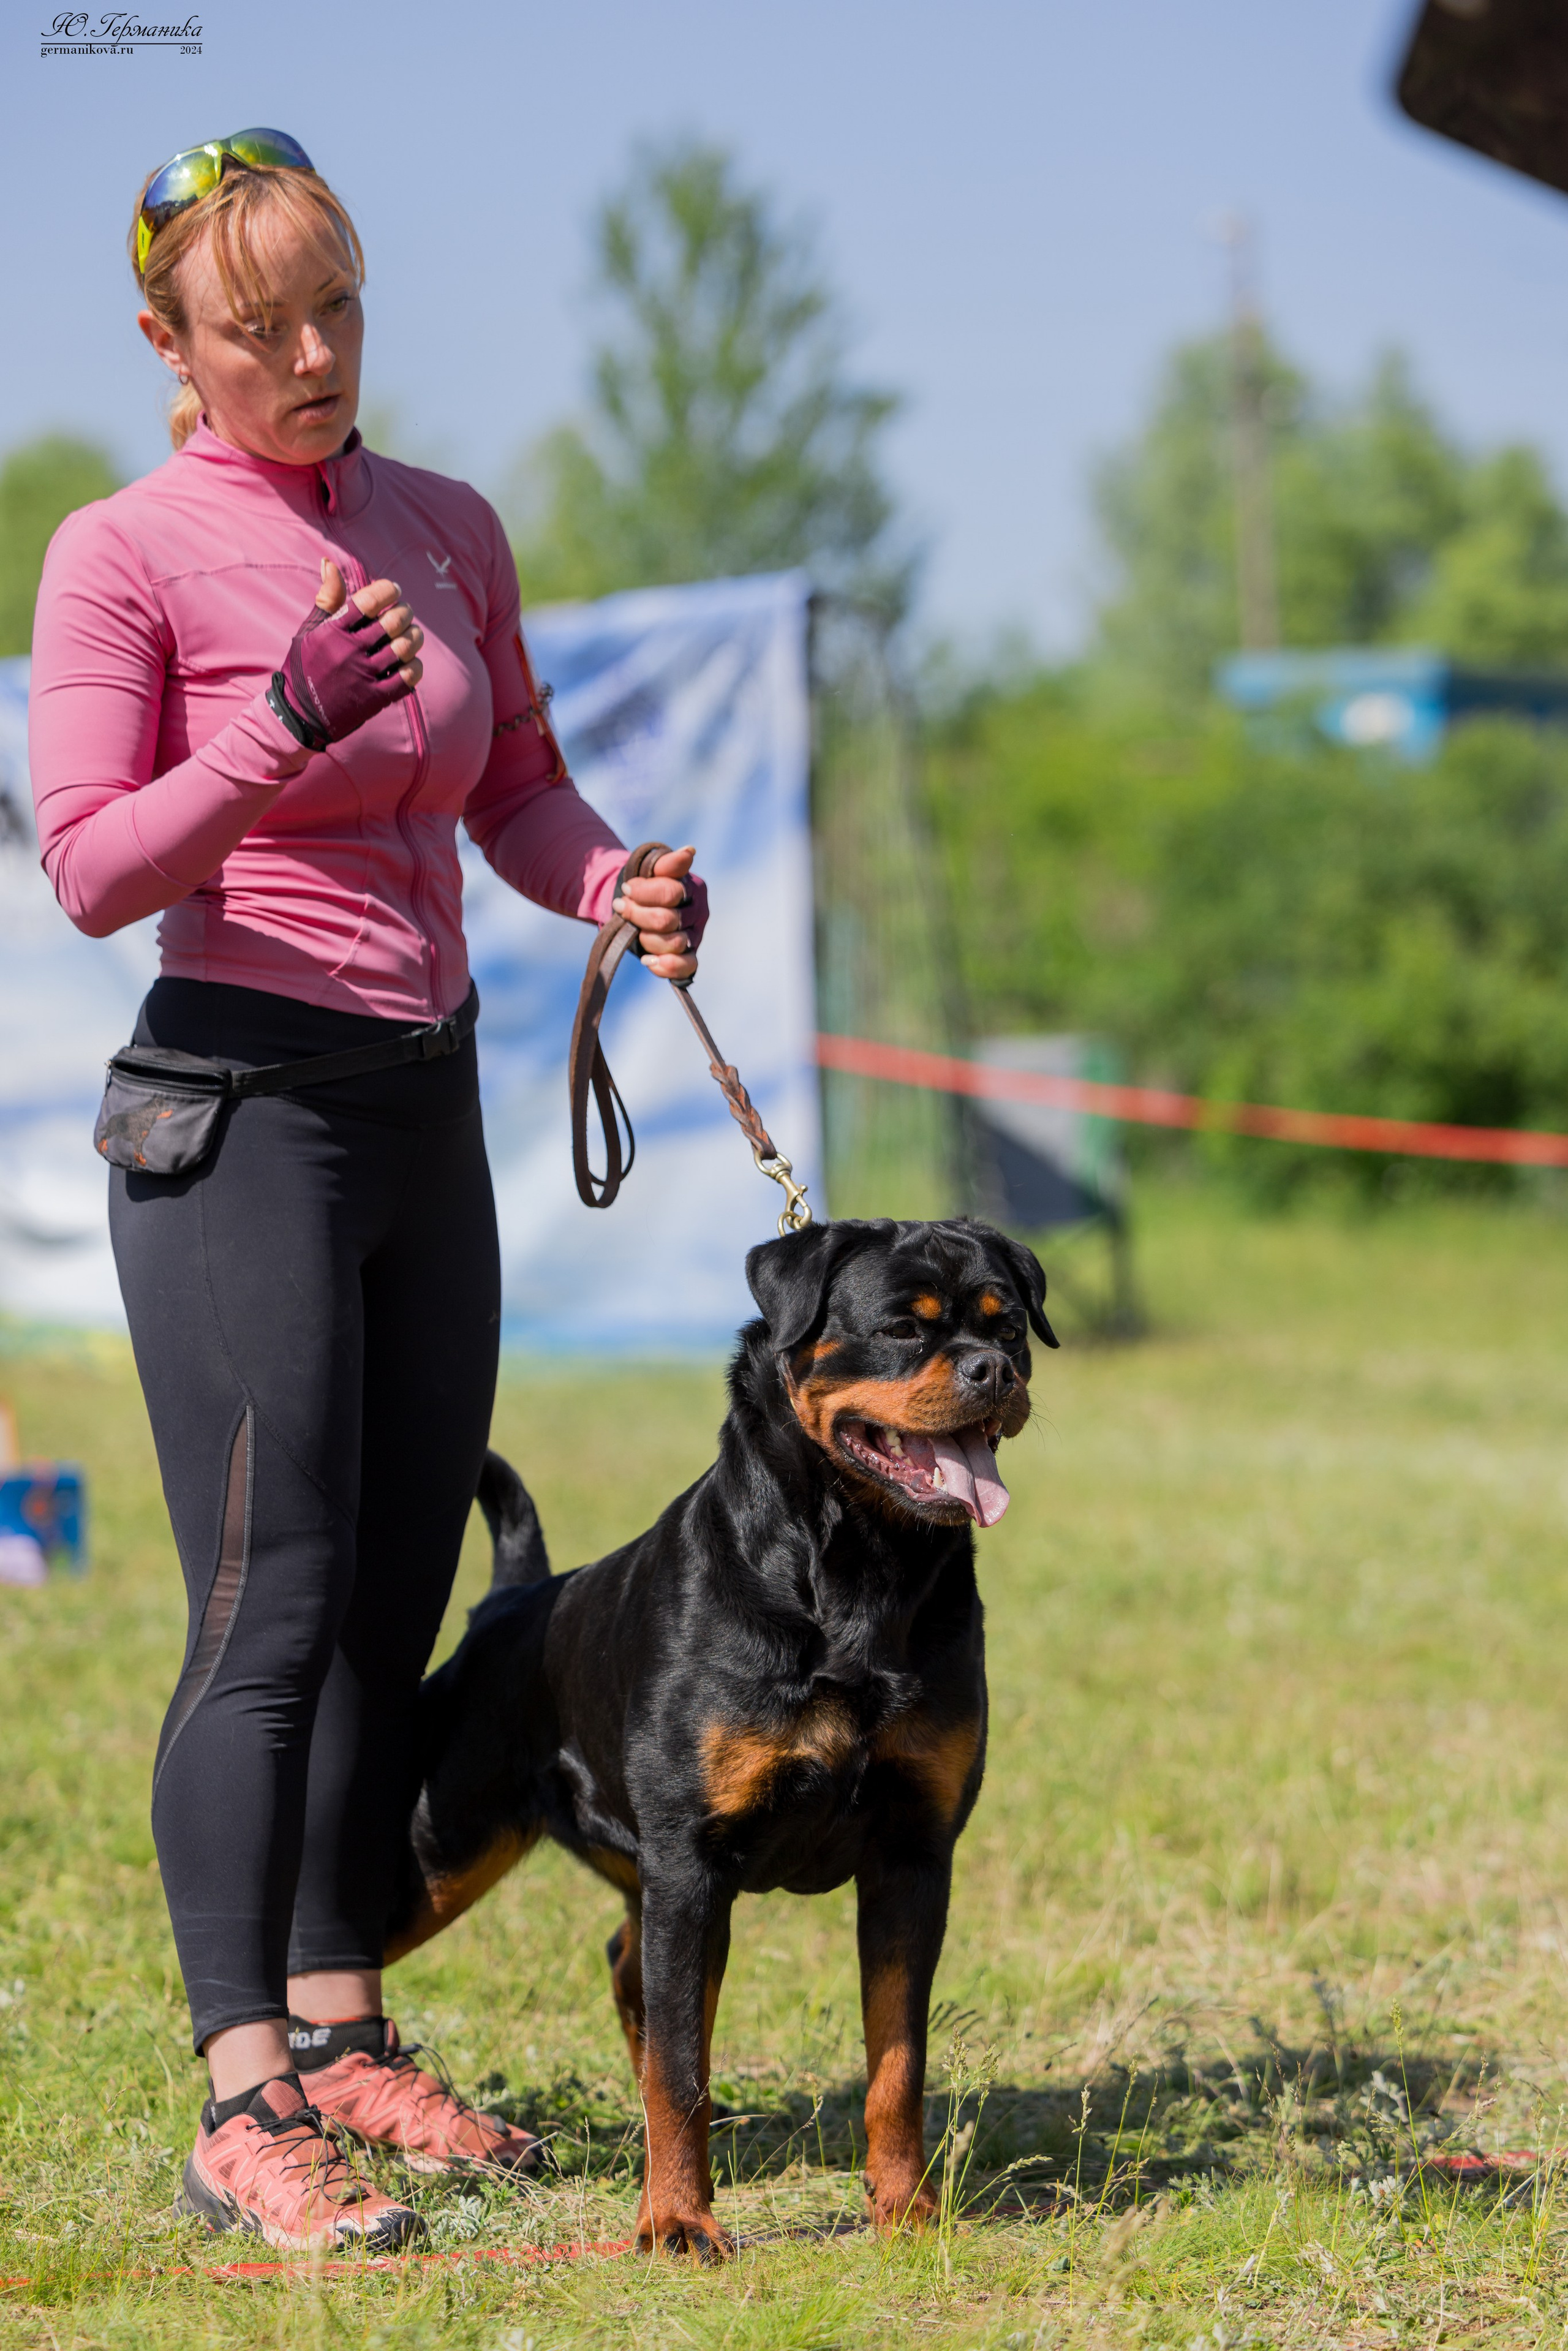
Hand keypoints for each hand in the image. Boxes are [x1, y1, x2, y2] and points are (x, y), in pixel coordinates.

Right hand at [267, 562, 425, 752]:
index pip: (369, 601)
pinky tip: (411, 661)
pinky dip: (415, 666)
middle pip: (392, 622)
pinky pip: (407, 677)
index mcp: (333, 631)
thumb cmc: (304, 667)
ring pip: (405, 648)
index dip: (388, 591)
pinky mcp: (375, 699)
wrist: (299, 715)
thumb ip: (326, 599)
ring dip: (415, 637)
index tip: (394, 590)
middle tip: (406, 612)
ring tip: (413, 633)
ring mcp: (364, 676)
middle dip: (405, 612)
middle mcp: (350, 652)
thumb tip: (329, 564)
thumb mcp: (308, 631)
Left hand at [615, 844, 707, 981]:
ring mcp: (694, 937)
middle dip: (638, 915)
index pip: (670, 893)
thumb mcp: (652, 869)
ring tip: (635, 931)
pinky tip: (647, 960)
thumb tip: (689, 851)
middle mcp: (699, 913)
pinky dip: (665, 966)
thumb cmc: (646, 885)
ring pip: (673, 944)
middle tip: (622, 907)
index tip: (626, 889)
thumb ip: (667, 863)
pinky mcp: (688, 958)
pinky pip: (685, 968)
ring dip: (647, 938)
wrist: (637, 906)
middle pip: (667, 920)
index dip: (644, 893)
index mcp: (693, 889)